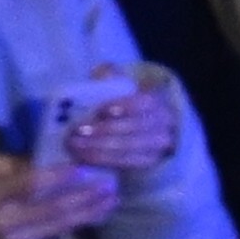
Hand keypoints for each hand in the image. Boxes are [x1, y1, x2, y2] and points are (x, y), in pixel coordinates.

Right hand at [0, 149, 116, 238]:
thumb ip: (14, 162)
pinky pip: (53, 237)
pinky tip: (95, 213)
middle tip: (109, 185)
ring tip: (111, 200)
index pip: (31, 184)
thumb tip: (50, 160)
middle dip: (85, 196)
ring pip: (58, 226)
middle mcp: (4, 222)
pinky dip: (76, 224)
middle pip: (53, 209)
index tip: (84, 167)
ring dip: (88, 213)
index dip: (59, 177)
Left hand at [61, 66, 181, 172]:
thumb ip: (112, 75)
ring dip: (98, 149)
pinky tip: (83, 157)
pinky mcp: (148, 163)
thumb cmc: (130, 101)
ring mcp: (158, 147)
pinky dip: (102, 161)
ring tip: (75, 145)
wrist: (151, 127)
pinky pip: (125, 165)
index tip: (102, 111)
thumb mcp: (124, 84)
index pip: (145, 103)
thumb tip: (99, 73)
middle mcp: (164, 125)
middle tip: (78, 130)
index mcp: (160, 100)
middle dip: (104, 131)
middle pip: (134, 129)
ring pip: (128, 150)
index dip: (124, 106)